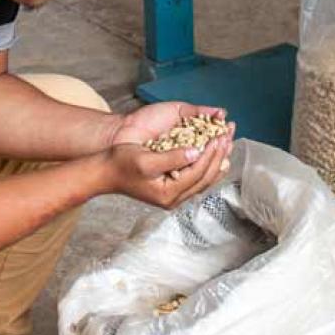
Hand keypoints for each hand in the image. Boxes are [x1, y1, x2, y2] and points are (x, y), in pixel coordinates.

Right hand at [104, 103, 236, 208]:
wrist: (106, 172)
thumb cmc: (121, 163)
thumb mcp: (145, 159)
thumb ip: (172, 158)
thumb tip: (195, 152)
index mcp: (168, 193)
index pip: (197, 172)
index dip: (210, 154)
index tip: (219, 137)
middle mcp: (174, 198)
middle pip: (205, 177)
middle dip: (219, 156)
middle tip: (228, 136)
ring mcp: (174, 195)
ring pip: (205, 179)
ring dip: (218, 160)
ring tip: (228, 143)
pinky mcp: (173, 188)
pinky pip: (197, 179)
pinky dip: (210, 166)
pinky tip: (217, 157)